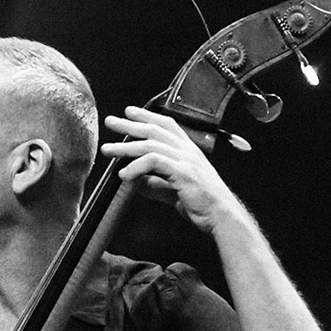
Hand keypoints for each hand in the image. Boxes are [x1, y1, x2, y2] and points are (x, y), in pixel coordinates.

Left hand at [101, 106, 243, 233]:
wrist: (222, 216)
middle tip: (111, 122)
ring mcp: (187, 160)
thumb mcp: (174, 191)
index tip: (129, 113)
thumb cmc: (202, 205)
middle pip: (154, 130)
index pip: (166, 125)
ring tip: (108, 151)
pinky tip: (124, 174)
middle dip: (129, 125)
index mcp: (189, 151)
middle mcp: (188, 151)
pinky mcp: (183, 172)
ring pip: (150, 145)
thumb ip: (156, 184)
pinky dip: (136, 166)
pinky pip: (155, 162)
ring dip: (126, 147)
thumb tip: (137, 182)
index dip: (147, 116)